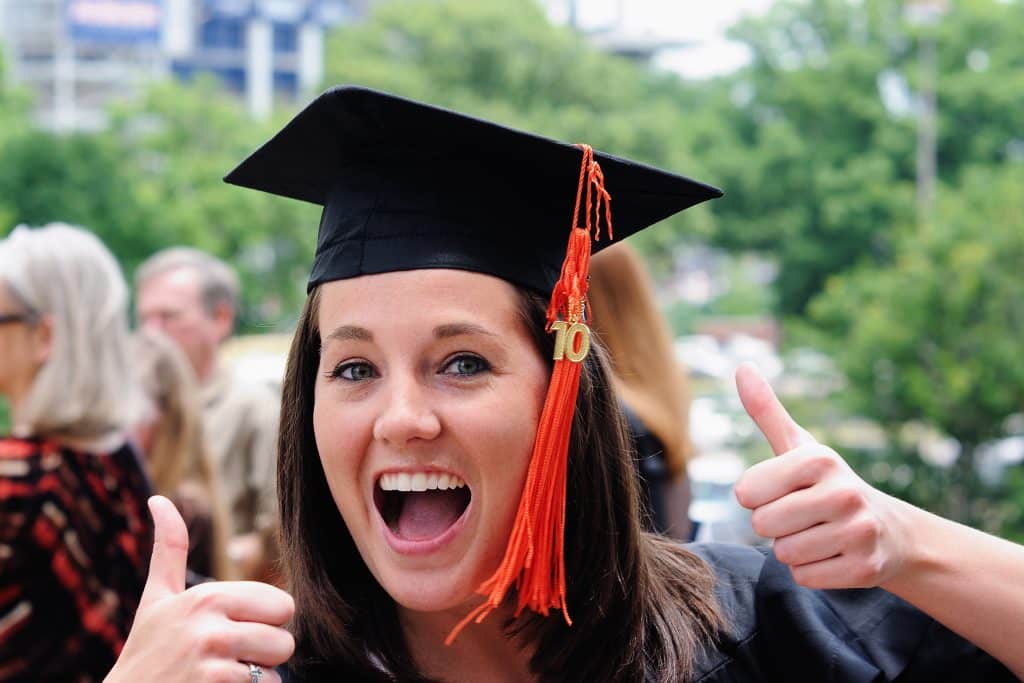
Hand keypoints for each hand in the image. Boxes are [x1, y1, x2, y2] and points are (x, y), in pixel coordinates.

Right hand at [105, 496, 294, 681]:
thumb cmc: (147, 650)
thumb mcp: (156, 599)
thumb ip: (169, 549)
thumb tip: (159, 499)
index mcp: (207, 597)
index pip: (284, 605)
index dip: (266, 623)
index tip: (233, 629)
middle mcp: (211, 628)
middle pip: (285, 641)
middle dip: (264, 654)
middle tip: (228, 657)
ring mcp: (213, 665)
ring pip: (276, 671)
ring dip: (255, 679)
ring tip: (218, 676)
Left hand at [733, 364, 913, 589]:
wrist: (891, 530)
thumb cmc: (828, 483)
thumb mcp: (798, 445)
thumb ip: (766, 410)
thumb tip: (741, 366)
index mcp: (818, 459)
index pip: (747, 492)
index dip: (757, 496)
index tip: (783, 490)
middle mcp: (843, 493)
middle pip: (763, 525)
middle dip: (775, 525)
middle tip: (803, 515)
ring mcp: (857, 533)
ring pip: (783, 553)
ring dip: (793, 548)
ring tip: (820, 533)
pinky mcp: (865, 569)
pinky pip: (805, 577)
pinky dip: (812, 571)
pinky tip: (833, 554)